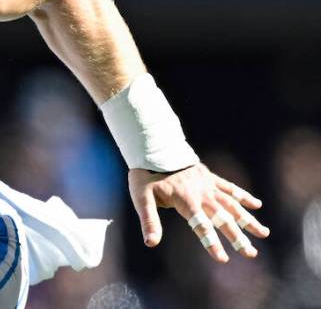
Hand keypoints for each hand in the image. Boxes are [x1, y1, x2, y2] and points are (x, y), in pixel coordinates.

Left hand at [128, 164, 269, 262]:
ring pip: (232, 205)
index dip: (212, 243)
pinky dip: (243, 196)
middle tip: (252, 254)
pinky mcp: (210, 176)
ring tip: (264, 233)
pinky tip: (257, 204)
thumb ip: (149, 220)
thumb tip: (150, 243)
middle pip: (223, 218)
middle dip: (238, 238)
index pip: (202, 226)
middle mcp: (202, 194)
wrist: (153, 147)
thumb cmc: (146, 174)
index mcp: (186, 201)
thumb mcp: (141, 197)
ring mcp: (208, 185)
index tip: (223, 259)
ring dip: (248, 220)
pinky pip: (230, 187)